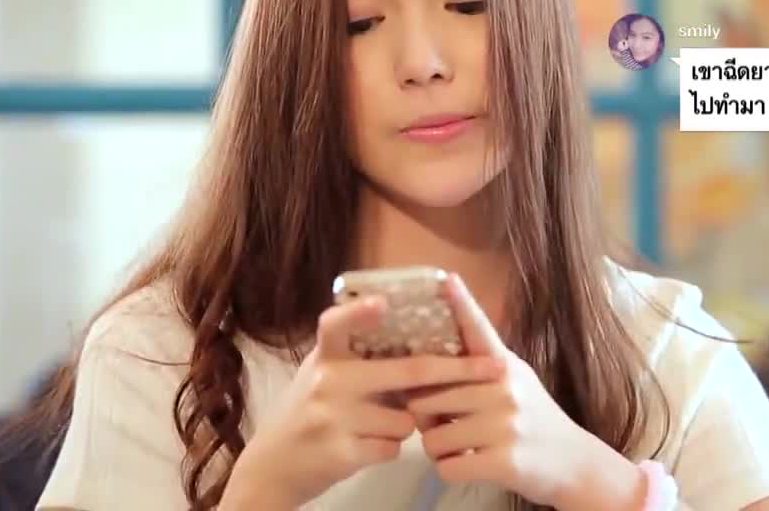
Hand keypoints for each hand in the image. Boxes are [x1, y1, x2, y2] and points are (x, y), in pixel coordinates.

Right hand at [222, 296, 505, 509]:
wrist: (272, 466)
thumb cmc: (309, 410)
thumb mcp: (324, 374)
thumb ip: (358, 356)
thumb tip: (419, 336)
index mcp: (326, 355)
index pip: (337, 324)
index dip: (361, 312)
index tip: (384, 302)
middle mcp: (328, 381)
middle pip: (407, 371)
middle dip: (459, 370)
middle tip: (496, 367)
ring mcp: (333, 418)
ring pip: (406, 418)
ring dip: (408, 424)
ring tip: (377, 424)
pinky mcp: (340, 453)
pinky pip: (392, 447)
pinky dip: (390, 448)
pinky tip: (367, 445)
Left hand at [407, 274, 644, 509]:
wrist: (574, 463)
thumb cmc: (532, 419)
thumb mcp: (513, 381)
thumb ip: (476, 368)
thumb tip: (423, 366)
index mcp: (503, 365)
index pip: (478, 329)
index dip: (460, 303)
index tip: (447, 278)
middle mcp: (505, 388)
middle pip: (427, 397)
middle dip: (426, 416)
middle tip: (444, 422)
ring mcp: (505, 425)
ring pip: (432, 437)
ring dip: (437, 447)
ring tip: (461, 444)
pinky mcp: (504, 461)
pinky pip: (447, 466)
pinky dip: (450, 469)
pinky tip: (469, 463)